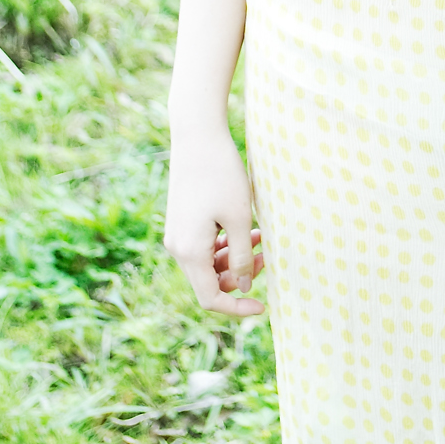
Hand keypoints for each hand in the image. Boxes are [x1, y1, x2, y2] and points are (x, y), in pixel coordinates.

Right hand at [164, 127, 265, 316]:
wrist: (197, 136)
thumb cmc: (221, 175)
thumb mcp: (239, 218)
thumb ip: (242, 257)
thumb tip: (244, 286)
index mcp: (189, 252)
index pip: (210, 299)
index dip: (237, 307)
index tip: (263, 306)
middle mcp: (177, 247)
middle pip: (208, 282)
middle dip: (239, 277)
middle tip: (267, 258)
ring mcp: (177, 234)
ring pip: (206, 264)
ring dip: (233, 259)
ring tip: (261, 238)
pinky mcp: (181, 221)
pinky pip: (202, 246)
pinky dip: (224, 244)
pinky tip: (246, 229)